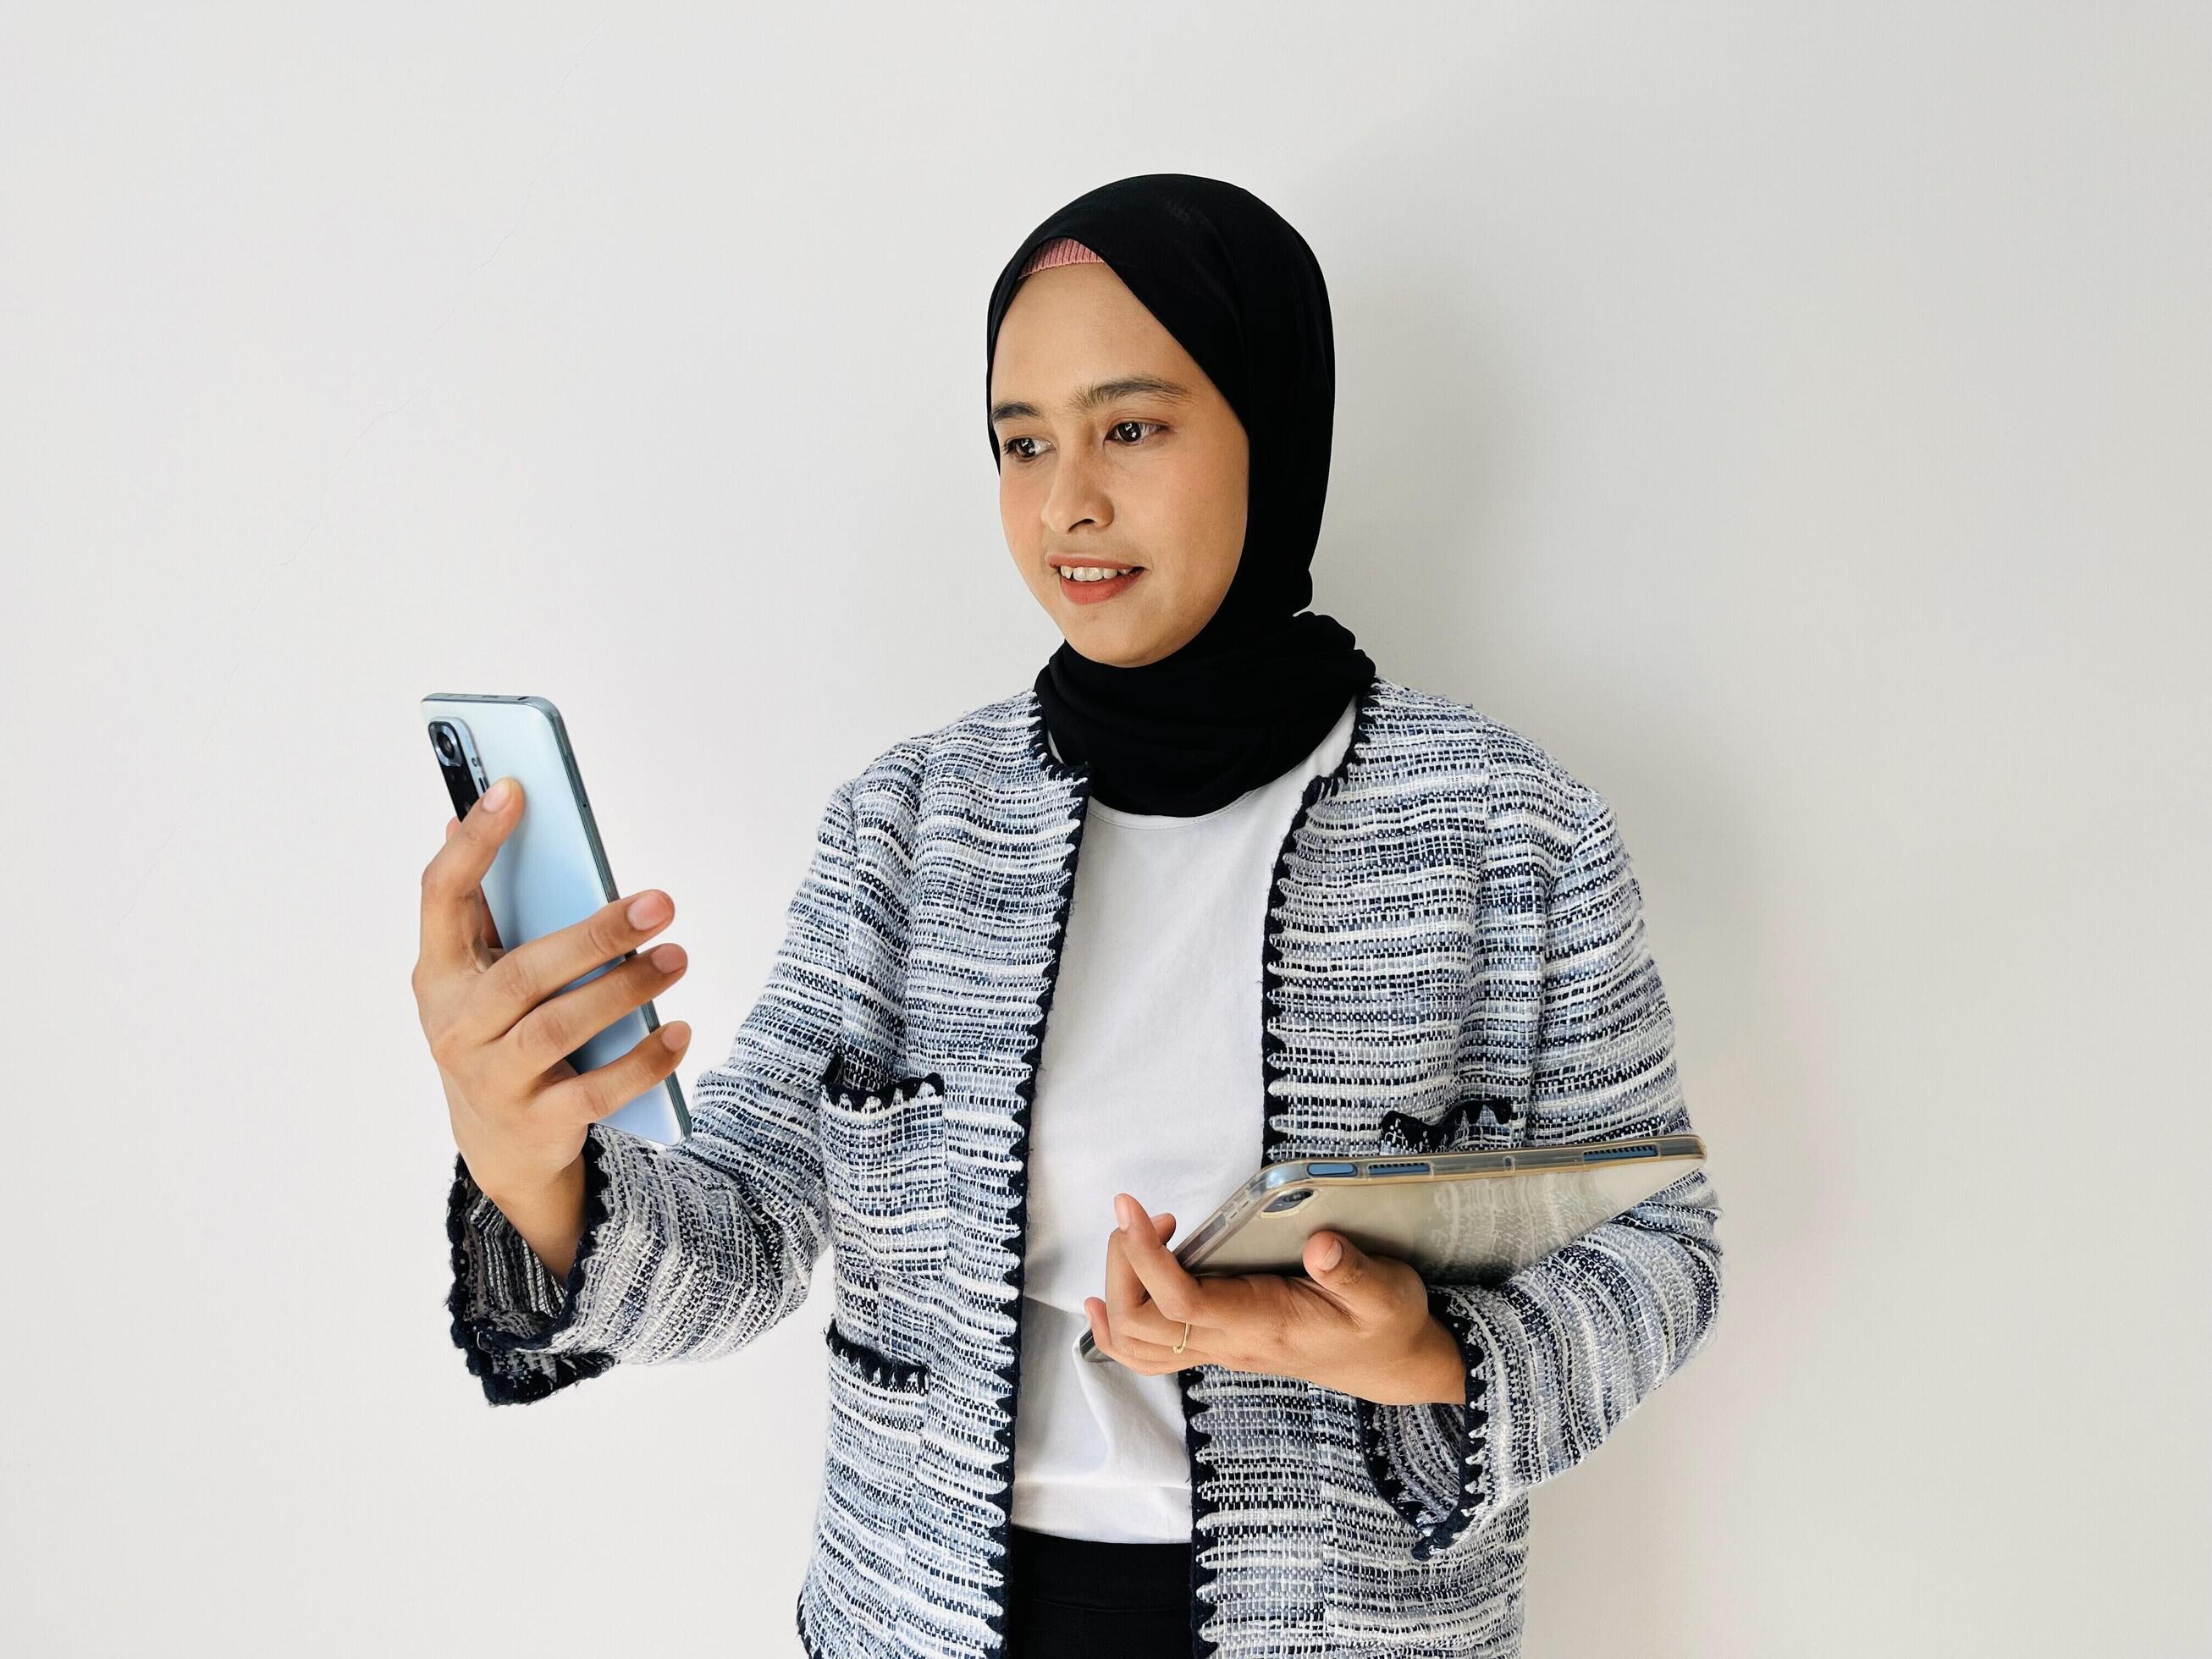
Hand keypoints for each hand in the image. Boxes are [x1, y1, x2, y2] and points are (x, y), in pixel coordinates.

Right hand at [412, 775, 692, 1203]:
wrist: (499, 1149)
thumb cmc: (499, 1034)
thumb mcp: (480, 976)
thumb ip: (483, 909)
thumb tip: (464, 816)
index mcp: (439, 974)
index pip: (441, 896)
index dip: (473, 843)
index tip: (514, 789)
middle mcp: (454, 1026)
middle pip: (525, 972)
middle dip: (597, 933)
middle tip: (661, 903)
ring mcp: (491, 1079)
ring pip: (559, 1028)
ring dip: (626, 989)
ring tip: (678, 958)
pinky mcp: (536, 1122)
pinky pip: (596, 1091)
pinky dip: (643, 1062)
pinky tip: (679, 1033)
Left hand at [1082, 1192, 1463, 1405]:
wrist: (1390, 1366)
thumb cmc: (1385, 1325)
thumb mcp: (1387, 1294)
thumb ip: (1352, 1271)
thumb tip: (1320, 1244)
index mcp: (1262, 1325)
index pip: (1182, 1302)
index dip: (1145, 1258)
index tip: (1130, 1208)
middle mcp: (1230, 1343)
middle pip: (1141, 1322)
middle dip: (1123, 1262)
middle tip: (1147, 1215)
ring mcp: (1219, 1348)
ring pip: (1136, 1342)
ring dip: (1119, 1287)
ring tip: (1139, 1238)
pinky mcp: (1218, 1343)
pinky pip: (1149, 1349)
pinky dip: (1118, 1324)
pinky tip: (1110, 1294)